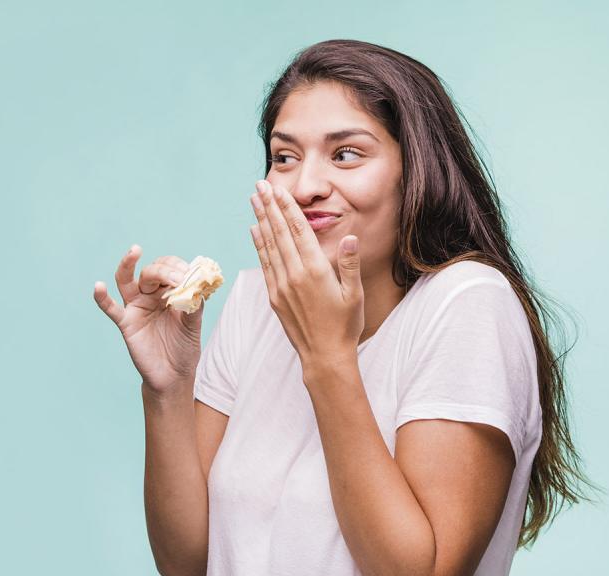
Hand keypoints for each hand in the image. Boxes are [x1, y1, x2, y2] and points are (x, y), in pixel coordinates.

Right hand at [93, 245, 203, 394]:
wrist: (174, 376)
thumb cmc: (184, 348)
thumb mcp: (193, 324)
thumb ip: (193, 304)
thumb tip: (195, 285)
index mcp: (168, 292)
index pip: (169, 268)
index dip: (178, 268)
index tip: (189, 275)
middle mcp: (150, 295)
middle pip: (151, 272)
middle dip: (164, 271)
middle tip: (178, 279)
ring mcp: (136, 307)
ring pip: (127, 280)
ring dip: (128, 264)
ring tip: (134, 251)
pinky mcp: (126, 323)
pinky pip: (111, 308)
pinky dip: (102, 297)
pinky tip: (98, 286)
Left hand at [248, 179, 364, 364]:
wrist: (324, 356)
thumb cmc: (345, 326)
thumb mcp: (354, 294)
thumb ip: (349, 264)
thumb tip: (350, 237)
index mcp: (315, 270)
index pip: (298, 230)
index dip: (286, 207)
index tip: (278, 189)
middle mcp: (294, 274)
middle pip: (278, 233)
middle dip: (269, 206)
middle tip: (260, 185)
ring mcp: (280, 285)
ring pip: (268, 245)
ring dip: (260, 220)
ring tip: (254, 200)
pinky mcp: (274, 296)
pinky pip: (264, 264)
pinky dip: (258, 244)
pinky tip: (254, 230)